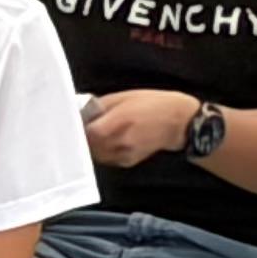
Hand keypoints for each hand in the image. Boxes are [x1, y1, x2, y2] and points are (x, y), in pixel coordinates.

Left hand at [82, 90, 202, 169]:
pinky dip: (104, 151)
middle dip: (85, 137)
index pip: (88, 132)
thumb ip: (102, 105)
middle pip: (90, 145)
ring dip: (93, 145)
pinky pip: (107, 158)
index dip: (80, 127)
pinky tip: (110, 140)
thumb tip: (83, 111)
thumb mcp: (125, 96)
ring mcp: (125, 154)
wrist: (178, 122)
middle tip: (86, 126)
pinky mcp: (128, 162)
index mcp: (119, 120)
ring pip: (97, 154)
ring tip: (98, 133)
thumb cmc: (153, 104)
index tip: (78, 121)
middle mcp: (121, 141)